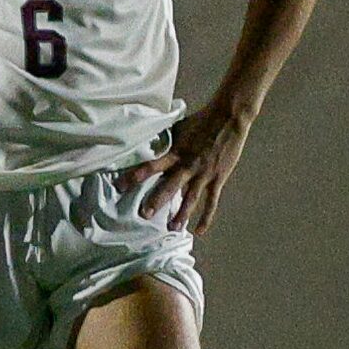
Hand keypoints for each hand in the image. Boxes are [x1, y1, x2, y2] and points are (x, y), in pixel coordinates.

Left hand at [122, 100, 254, 233]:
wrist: (228, 117)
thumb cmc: (201, 120)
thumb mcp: (178, 128)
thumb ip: (165, 141)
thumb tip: (145, 143)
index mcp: (176, 152)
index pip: (151, 166)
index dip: (135, 176)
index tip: (120, 186)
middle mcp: (188, 165)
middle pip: (169, 186)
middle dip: (157, 201)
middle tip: (144, 215)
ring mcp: (204, 174)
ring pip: (191, 198)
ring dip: (181, 214)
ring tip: (172, 228)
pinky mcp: (218, 178)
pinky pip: (212, 201)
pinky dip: (206, 217)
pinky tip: (199, 231)